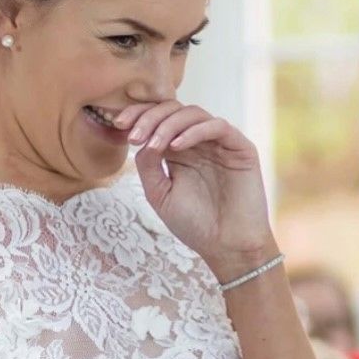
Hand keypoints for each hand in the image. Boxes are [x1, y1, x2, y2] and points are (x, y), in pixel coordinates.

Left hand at [127, 99, 275, 279]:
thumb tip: (141, 139)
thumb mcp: (159, 194)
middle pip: (173, 110)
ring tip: (153, 144)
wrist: (227, 248)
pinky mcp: (241, 148)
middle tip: (134, 136)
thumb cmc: (194, 224)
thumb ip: (148, 166)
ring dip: (168, 124)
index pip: (158, 120)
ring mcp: (220, 143)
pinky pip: (218, 126)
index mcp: (179, 151)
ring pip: (193, 114)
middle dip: (149, 118)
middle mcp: (199, 142)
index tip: (118, 125)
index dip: (138, 115)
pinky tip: (176, 147)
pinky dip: (194, 131)